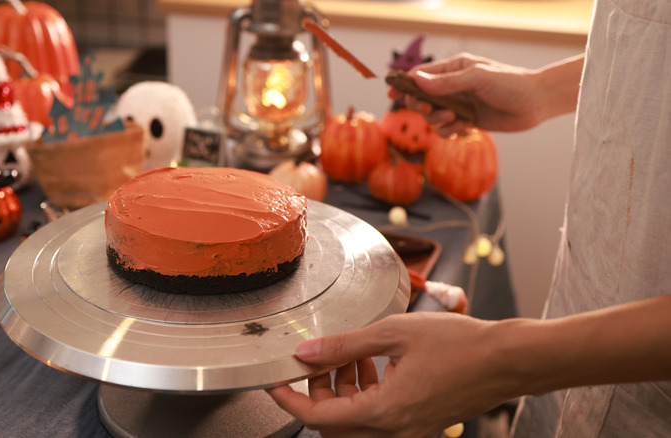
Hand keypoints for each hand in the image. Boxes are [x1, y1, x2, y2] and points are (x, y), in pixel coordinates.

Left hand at [267, 312, 514, 437]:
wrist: (506, 361)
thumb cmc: (459, 344)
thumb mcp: (393, 334)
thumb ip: (344, 345)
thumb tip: (306, 352)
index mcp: (384, 413)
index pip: (317, 419)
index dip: (288, 400)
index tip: (273, 382)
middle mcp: (393, 432)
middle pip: (332, 424)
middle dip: (316, 392)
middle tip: (317, 359)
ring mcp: (407, 432)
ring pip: (353, 421)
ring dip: (341, 390)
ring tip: (350, 354)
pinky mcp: (417, 425)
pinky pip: (376, 418)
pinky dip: (364, 393)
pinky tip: (371, 362)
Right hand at [388, 53, 547, 136]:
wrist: (535, 103)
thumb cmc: (509, 83)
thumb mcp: (477, 78)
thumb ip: (446, 82)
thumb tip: (416, 80)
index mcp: (454, 69)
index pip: (420, 75)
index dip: (404, 84)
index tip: (392, 92)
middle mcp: (453, 86)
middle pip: (422, 98)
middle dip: (422, 107)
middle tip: (430, 110)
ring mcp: (459, 104)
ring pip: (432, 117)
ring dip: (439, 121)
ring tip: (456, 119)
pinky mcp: (466, 121)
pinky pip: (445, 129)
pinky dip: (450, 131)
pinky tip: (464, 128)